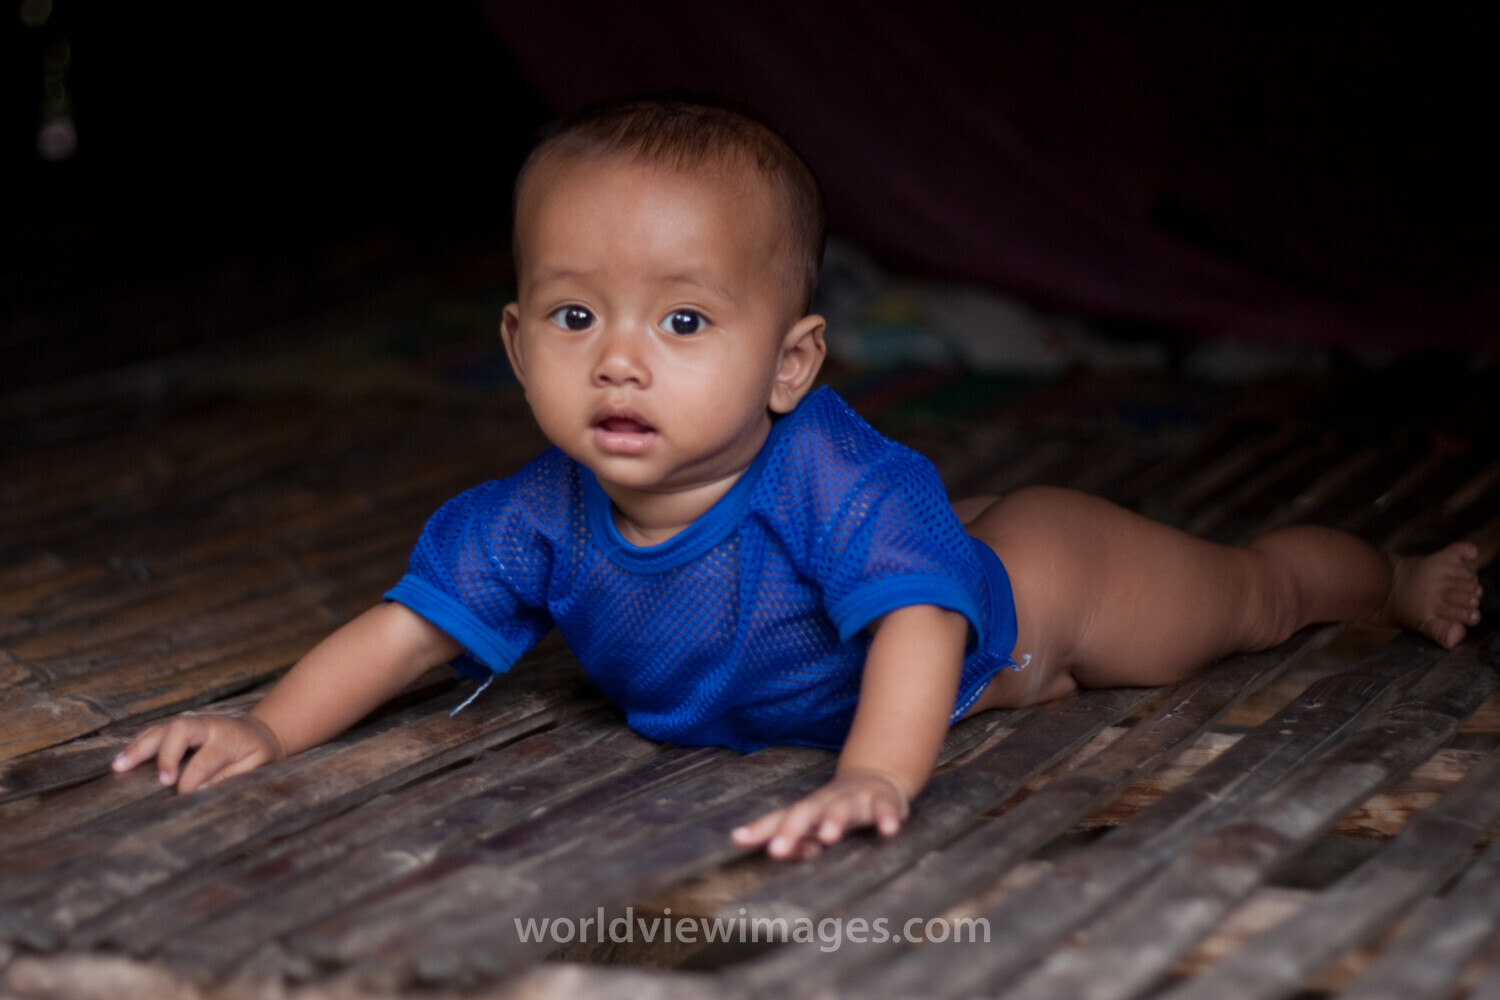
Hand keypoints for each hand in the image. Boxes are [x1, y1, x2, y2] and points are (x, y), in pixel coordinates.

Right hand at [111, 714, 284, 792]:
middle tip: (160, 780)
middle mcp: (206, 725)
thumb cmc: (257, 752)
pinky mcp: (178, 727)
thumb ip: (231, 776)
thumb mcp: (256, 765)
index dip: (193, 779)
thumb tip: (200, 791)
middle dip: (165, 754)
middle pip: (179, 731)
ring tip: (118, 767)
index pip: (205, 759)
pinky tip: (121, 760)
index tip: (184, 796)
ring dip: (139, 748)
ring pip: (161, 730)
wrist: (259, 732)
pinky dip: (137, 744)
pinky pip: (154, 733)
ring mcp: (190, 724)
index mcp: (227, 737)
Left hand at [731, 768, 909, 859]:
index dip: (760, 829)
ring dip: (834, 819)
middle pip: (806, 812)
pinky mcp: (883, 802)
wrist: (876, 780)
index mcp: (808, 811)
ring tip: (828, 835)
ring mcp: (855, 800)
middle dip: (792, 829)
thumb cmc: (837, 813)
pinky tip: (888, 830)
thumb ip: (799, 844)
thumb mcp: (816, 828)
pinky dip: (887, 817)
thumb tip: (784, 853)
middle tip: (777, 849)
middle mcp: (827, 803)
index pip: (780, 819)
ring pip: (843, 808)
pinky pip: (885, 808)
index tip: (737, 838)